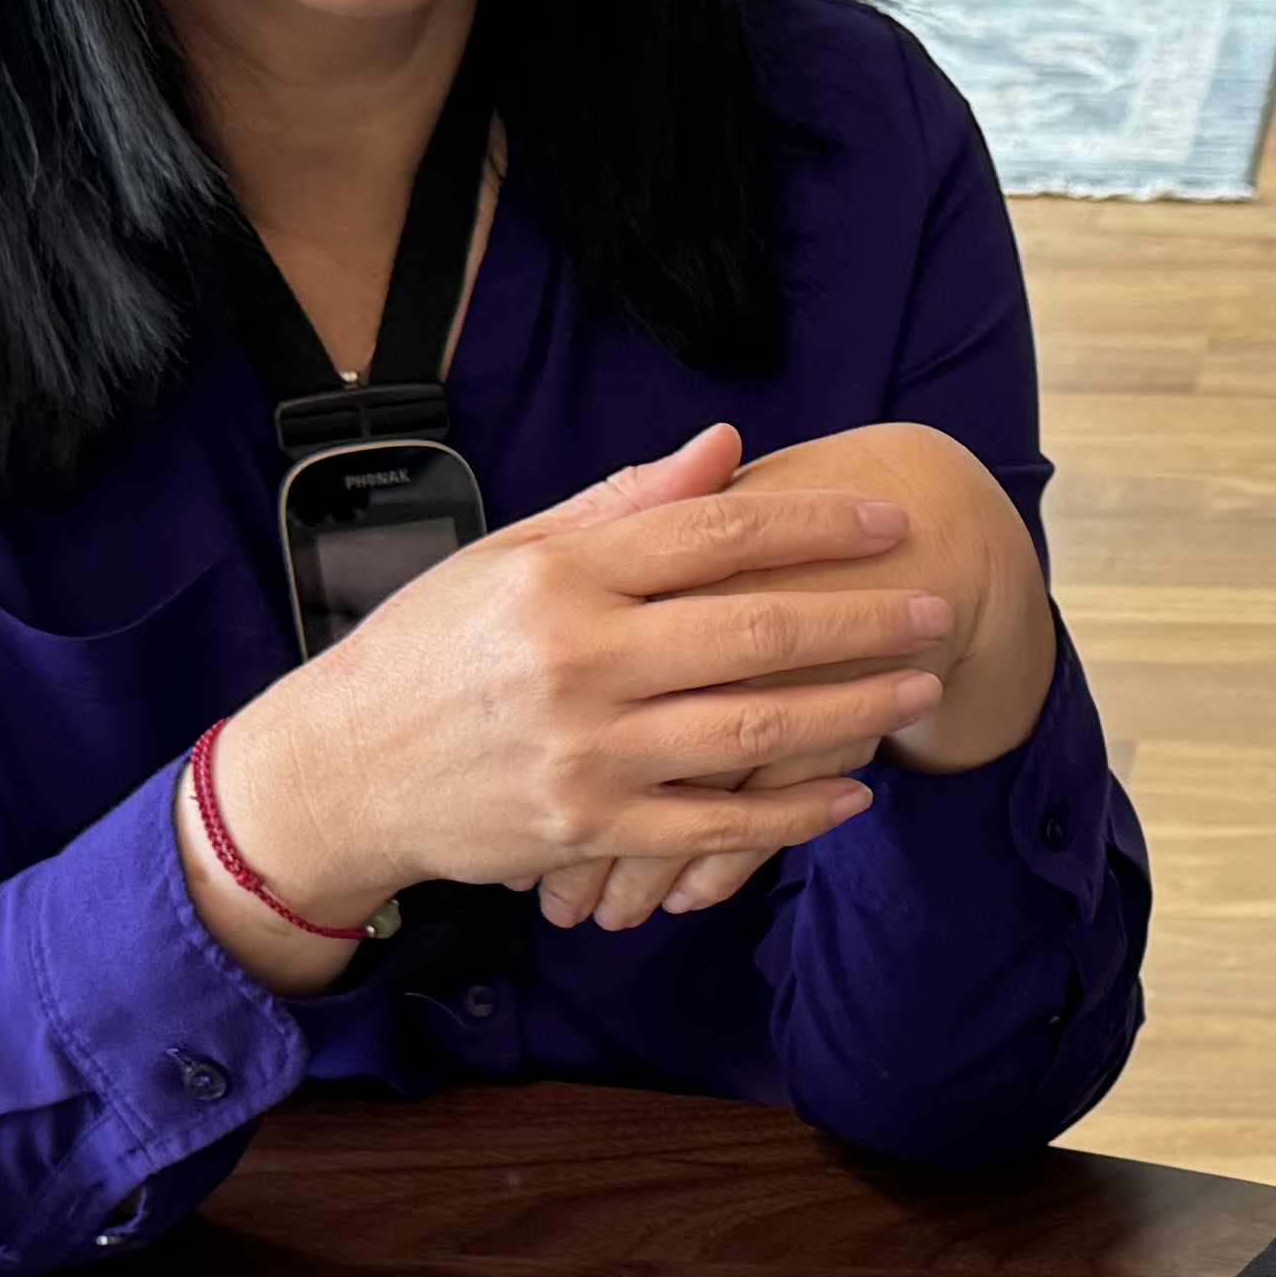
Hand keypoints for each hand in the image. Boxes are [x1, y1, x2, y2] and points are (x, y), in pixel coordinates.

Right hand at [180, 427, 954, 986]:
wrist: (340, 771)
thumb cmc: (428, 651)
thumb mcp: (507, 556)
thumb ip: (620, 505)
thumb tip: (723, 446)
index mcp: (562, 575)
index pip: (718, 533)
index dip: (817, 523)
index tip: (889, 518)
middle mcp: (579, 660)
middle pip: (755, 629)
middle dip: (862, 619)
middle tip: (935, 606)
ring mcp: (588, 753)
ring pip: (753, 731)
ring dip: (851, 712)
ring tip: (917, 693)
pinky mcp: (589, 830)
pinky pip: (716, 828)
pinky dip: (792, 814)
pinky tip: (851, 794)